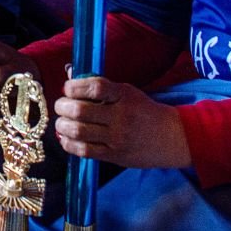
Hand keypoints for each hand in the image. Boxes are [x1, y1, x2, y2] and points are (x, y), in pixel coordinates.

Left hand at [52, 75, 188, 168]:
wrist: (171, 137)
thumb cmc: (144, 111)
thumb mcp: (127, 92)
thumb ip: (100, 86)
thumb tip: (69, 75)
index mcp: (125, 96)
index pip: (95, 87)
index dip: (74, 87)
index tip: (67, 88)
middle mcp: (121, 117)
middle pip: (81, 111)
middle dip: (62, 107)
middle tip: (60, 106)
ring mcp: (118, 138)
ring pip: (79, 131)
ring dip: (62, 126)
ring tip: (61, 122)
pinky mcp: (115, 156)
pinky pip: (85, 151)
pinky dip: (69, 144)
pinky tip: (66, 138)